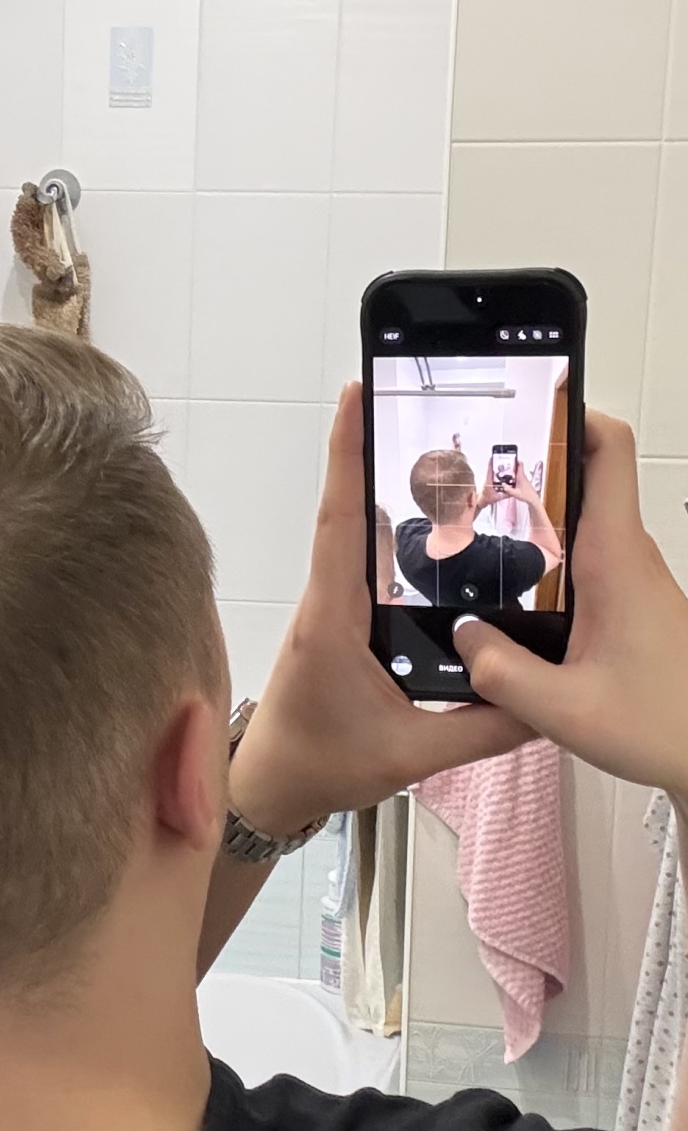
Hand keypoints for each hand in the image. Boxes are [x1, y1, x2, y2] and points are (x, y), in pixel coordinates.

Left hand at [228, 384, 533, 835]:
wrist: (270, 789)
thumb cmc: (318, 765)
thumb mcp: (411, 754)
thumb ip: (482, 730)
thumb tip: (541, 703)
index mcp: (332, 622)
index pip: (341, 522)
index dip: (348, 457)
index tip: (357, 397)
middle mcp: (325, 605)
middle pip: (350, 513)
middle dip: (377, 454)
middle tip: (413, 403)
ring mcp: (328, 613)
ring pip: (355, 537)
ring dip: (382, 492)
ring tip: (431, 450)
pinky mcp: (335, 626)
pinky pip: (360, 567)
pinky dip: (385, 537)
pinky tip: (424, 531)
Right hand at [454, 411, 687, 801]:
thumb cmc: (668, 724)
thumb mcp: (566, 710)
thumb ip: (502, 673)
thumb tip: (462, 637)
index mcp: (615, 559)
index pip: (606, 451)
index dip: (569, 414)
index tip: (522, 406)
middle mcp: (625, 559)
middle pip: (582, 480)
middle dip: (528, 469)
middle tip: (471, 478)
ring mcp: (627, 582)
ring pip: (577, 525)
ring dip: (532, 521)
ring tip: (472, 534)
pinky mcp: (625, 609)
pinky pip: (580, 566)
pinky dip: (542, 566)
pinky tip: (504, 601)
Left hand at [477, 459, 500, 509]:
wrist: (479, 502)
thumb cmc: (486, 499)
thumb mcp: (497, 498)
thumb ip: (505, 495)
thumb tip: (512, 492)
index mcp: (488, 481)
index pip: (489, 470)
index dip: (490, 463)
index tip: (492, 457)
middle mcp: (487, 480)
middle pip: (492, 470)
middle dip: (496, 464)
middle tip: (502, 460)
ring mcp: (487, 481)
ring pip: (492, 473)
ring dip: (497, 469)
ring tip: (504, 466)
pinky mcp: (488, 483)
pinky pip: (493, 477)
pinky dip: (497, 475)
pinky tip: (502, 475)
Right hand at [507, 461, 536, 503]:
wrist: (533, 499)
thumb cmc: (526, 495)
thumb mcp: (515, 493)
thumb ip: (508, 489)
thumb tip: (503, 485)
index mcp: (521, 477)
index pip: (520, 465)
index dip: (517, 460)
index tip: (512, 457)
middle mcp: (523, 477)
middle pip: (518, 468)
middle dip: (512, 465)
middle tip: (506, 464)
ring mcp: (523, 479)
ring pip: (518, 473)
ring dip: (513, 471)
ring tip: (506, 472)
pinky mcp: (523, 483)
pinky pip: (518, 477)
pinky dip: (514, 476)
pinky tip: (510, 480)